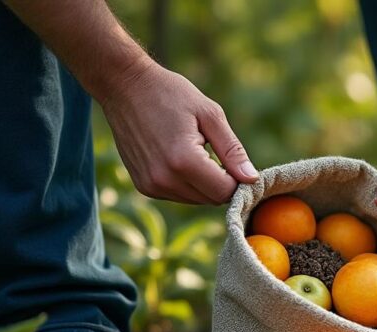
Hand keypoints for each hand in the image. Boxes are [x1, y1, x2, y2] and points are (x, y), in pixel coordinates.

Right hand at [100, 62, 257, 204]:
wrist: (124, 86)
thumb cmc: (171, 94)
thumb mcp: (210, 115)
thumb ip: (233, 150)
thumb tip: (252, 179)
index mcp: (184, 162)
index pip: (225, 192)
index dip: (237, 180)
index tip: (235, 161)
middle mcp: (165, 180)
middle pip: (211, 199)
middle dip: (221, 182)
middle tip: (214, 151)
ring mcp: (151, 185)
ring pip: (196, 200)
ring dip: (204, 183)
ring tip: (194, 150)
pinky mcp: (143, 186)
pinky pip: (178, 195)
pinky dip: (186, 182)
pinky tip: (179, 157)